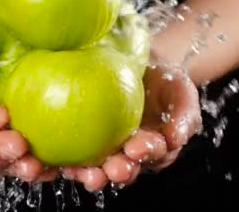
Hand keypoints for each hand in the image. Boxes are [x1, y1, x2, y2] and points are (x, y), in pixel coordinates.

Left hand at [62, 64, 201, 190]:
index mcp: (149, 148)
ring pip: (93, 167)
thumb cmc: (164, 81)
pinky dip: (61, 158)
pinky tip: (56, 156)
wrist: (139, 64)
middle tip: (112, 167)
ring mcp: (101, 149)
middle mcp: (124, 153)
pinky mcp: (79, 139)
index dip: (143, 155)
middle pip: (119, 169)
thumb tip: (175, 139)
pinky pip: (69, 152)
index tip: (136, 148)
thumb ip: (182, 118)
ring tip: (85, 172)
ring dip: (89, 173)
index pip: (146, 156)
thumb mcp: (181, 94)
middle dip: (115, 172)